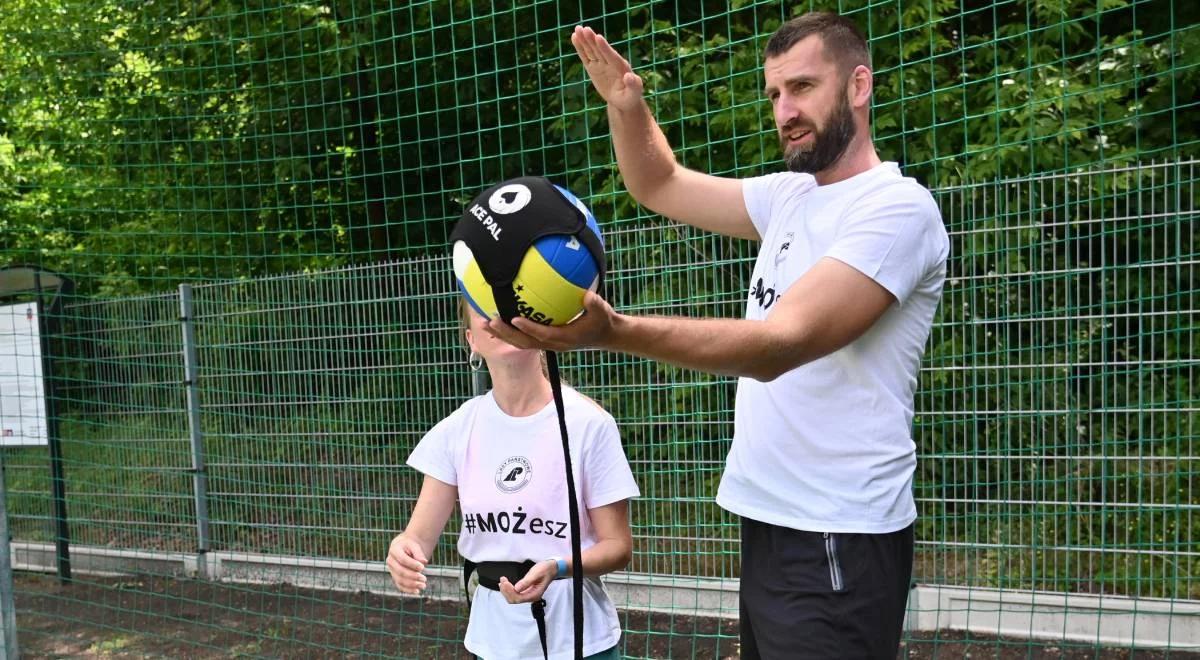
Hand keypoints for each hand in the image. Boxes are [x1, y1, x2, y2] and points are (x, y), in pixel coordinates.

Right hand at [385, 534, 428, 594]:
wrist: (405, 548)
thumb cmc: (411, 546)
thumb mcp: (415, 546)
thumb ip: (419, 553)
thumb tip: (424, 562)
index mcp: (394, 550)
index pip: (402, 559)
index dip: (412, 564)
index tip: (423, 567)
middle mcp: (390, 561)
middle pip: (400, 571)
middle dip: (413, 576)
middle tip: (424, 579)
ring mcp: (392, 570)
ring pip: (400, 580)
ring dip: (412, 585)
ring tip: (423, 586)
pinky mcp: (395, 577)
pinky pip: (400, 585)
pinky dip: (408, 590)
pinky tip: (417, 591)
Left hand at [485, 290, 616, 351]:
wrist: (605, 335)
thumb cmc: (602, 321)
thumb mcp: (602, 311)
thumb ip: (595, 304)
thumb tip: (588, 295)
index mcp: (565, 339)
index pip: (543, 335)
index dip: (528, 328)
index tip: (514, 319)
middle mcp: (553, 344)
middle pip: (524, 343)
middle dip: (506, 333)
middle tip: (488, 321)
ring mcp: (548, 344)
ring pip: (520, 343)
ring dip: (502, 334)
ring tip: (483, 323)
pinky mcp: (545, 341)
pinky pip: (523, 338)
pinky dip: (509, 332)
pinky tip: (497, 322)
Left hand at [497, 560, 556, 603]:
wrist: (550, 568)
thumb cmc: (545, 570)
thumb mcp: (536, 573)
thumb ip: (526, 582)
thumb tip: (517, 588)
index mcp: (534, 594)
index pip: (518, 598)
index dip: (510, 591)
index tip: (505, 583)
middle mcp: (531, 597)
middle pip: (514, 599)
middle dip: (506, 591)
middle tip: (503, 580)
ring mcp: (528, 594)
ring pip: (513, 598)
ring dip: (506, 591)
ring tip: (502, 581)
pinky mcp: (525, 591)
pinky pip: (515, 594)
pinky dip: (508, 590)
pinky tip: (505, 584)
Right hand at [571, 26, 643, 112]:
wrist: (623, 100)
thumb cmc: (630, 97)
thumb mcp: (634, 93)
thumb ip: (634, 85)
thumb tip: (629, 76)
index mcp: (621, 66)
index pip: (611, 56)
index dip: (605, 48)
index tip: (598, 37)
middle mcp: (610, 62)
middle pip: (600, 50)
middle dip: (592, 40)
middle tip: (585, 29)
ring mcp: (601, 64)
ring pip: (591, 50)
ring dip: (584, 40)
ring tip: (578, 28)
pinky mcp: (593, 67)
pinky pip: (586, 57)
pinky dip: (580, 48)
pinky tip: (575, 37)